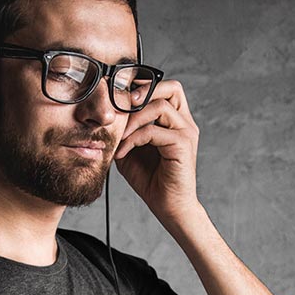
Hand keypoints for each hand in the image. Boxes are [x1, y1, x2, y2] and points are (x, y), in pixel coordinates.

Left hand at [113, 79, 199, 226]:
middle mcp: (185, 123)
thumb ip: (125, 130)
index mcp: (175, 121)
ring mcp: (186, 132)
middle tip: (120, 105)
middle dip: (142, 92)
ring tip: (119, 135)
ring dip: (133, 118)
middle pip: (170, 87)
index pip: (164, 88)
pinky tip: (122, 152)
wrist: (168, 207)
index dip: (143, 86)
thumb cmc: (152, 181)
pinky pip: (153, 131)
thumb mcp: (131, 150)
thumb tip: (107, 115)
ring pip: (160, 106)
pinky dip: (133, 139)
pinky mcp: (183, 145)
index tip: (119, 97)